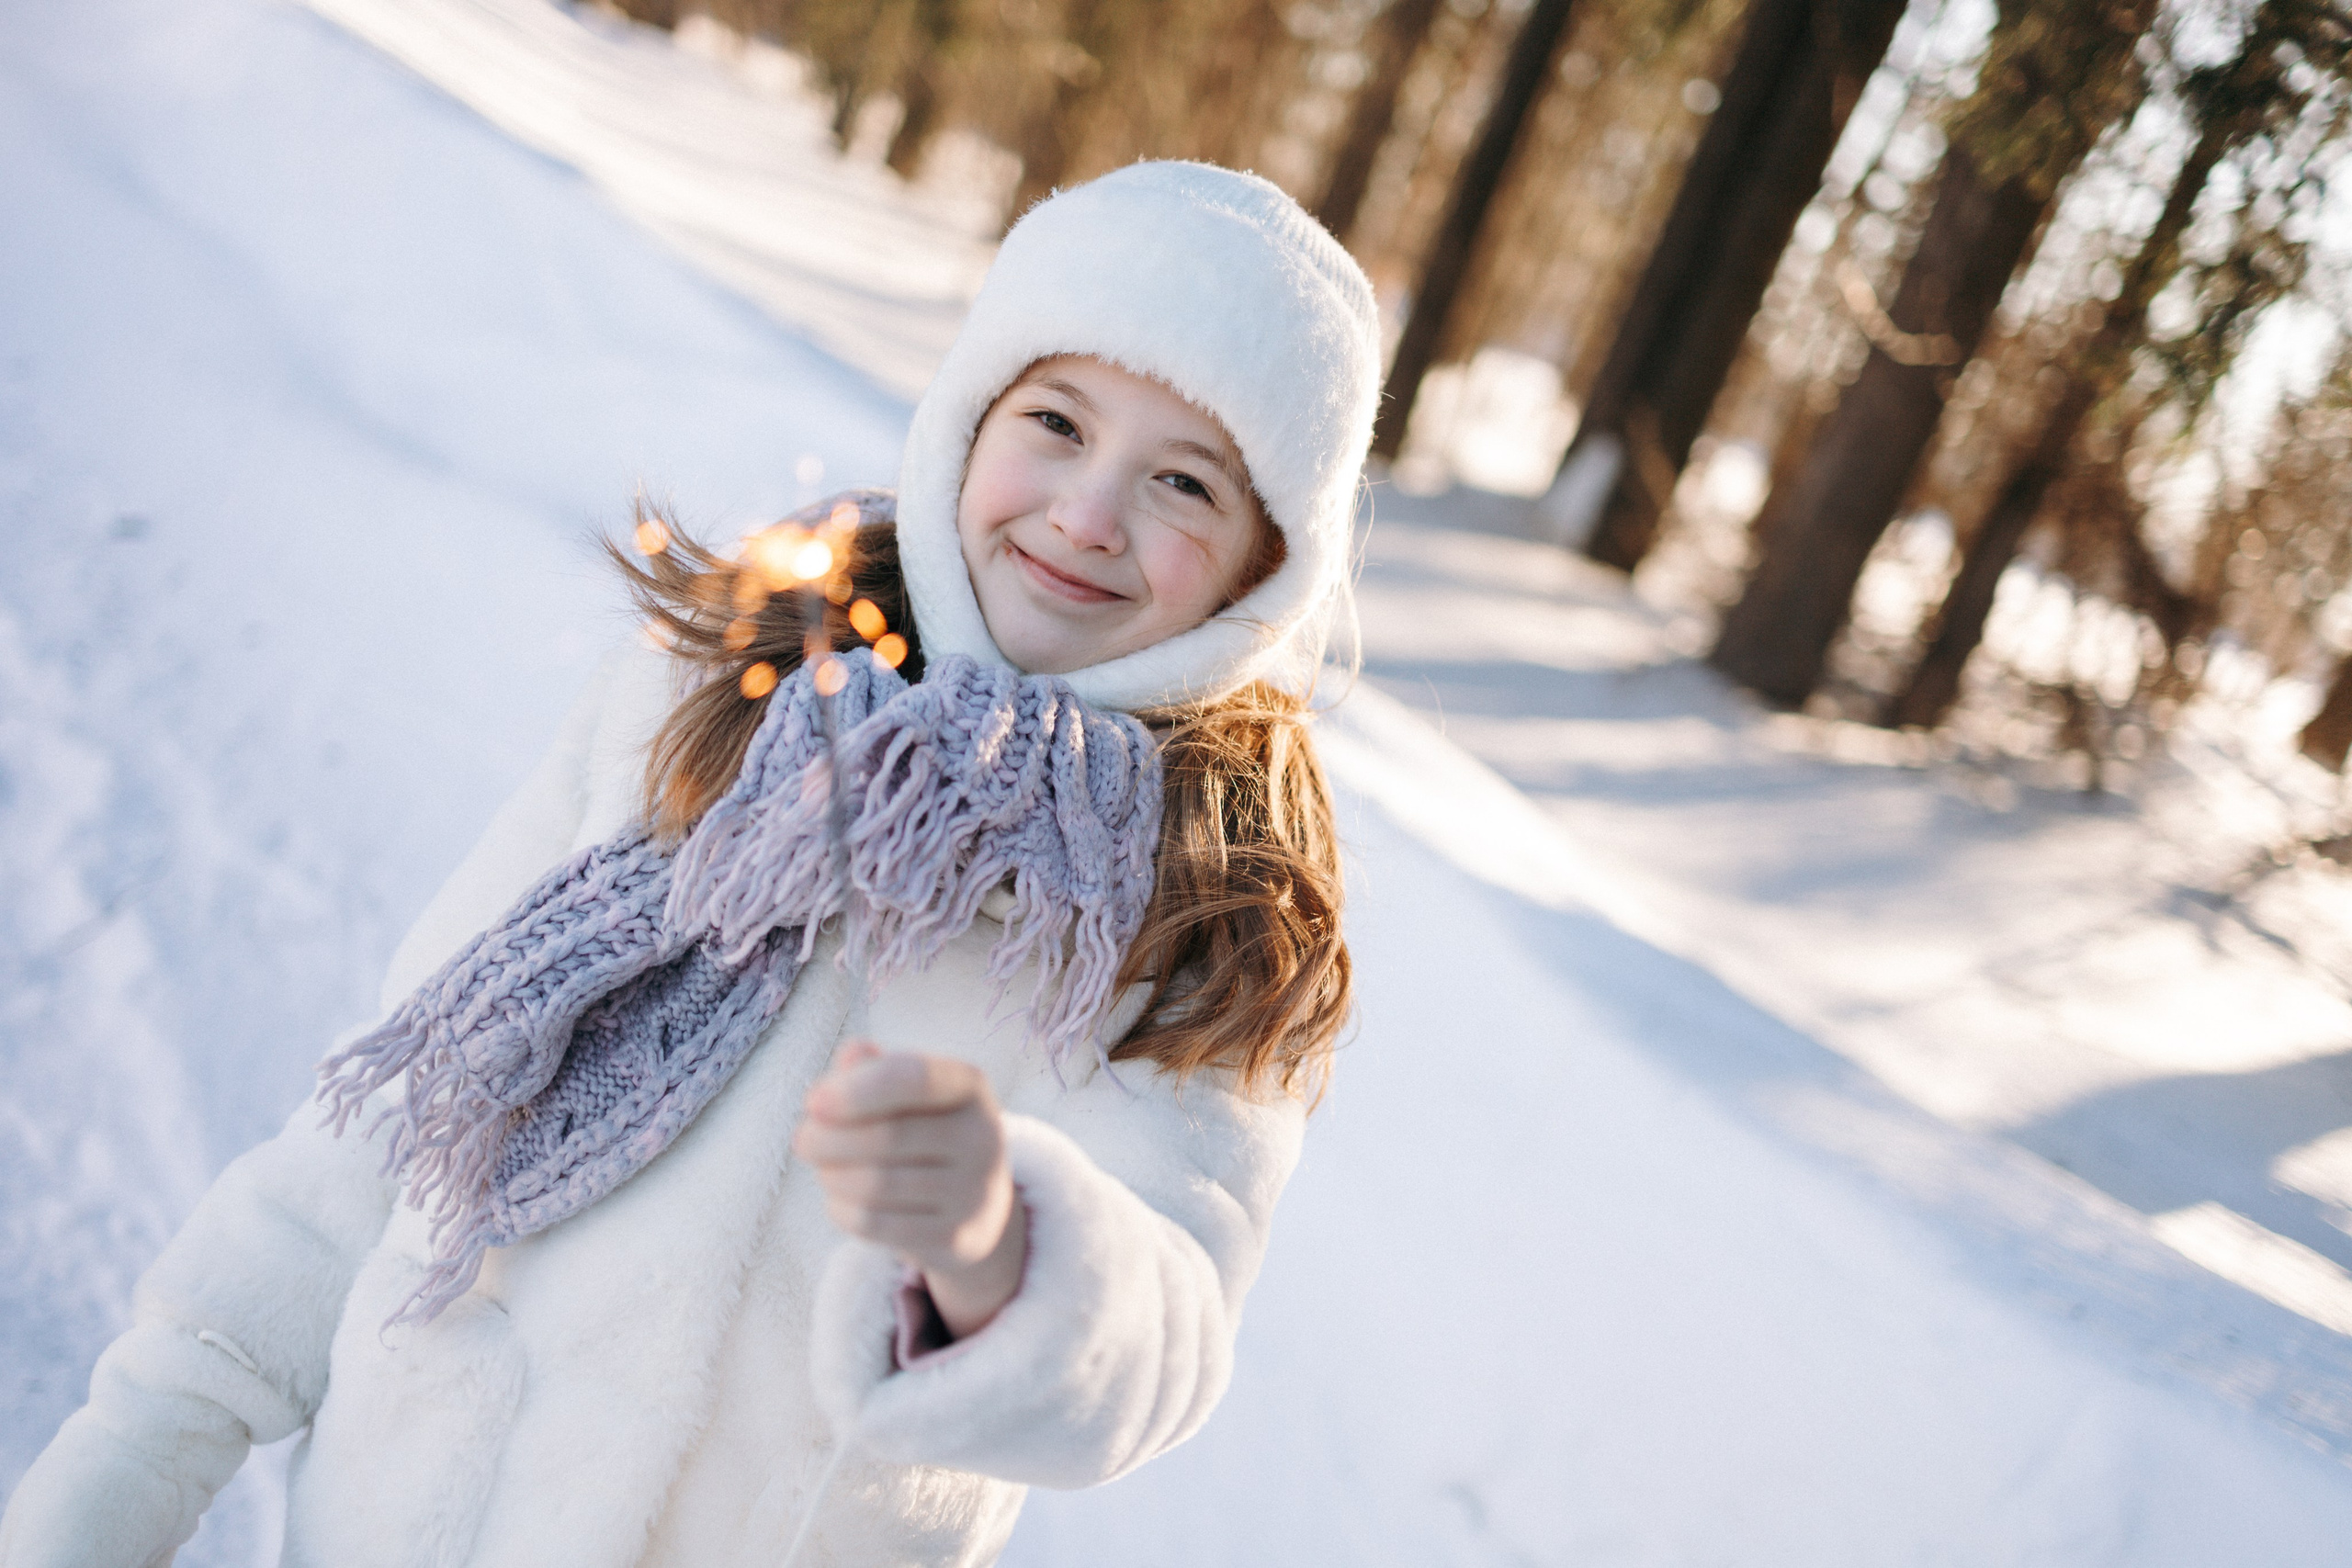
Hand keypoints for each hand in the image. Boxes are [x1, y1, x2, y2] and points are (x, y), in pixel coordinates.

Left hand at [794, 1042, 1027, 1339]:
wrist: (977, 1208)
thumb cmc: (924, 1134)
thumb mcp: (908, 1095)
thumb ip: (874, 1070)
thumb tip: (850, 1056)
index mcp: (971, 1087)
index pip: (915, 1078)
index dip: (857, 1088)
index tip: (812, 1101)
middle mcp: (983, 1138)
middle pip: (886, 1137)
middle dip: (827, 1138)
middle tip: (803, 1139)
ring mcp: (974, 1192)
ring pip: (875, 1185)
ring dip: (831, 1175)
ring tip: (824, 1168)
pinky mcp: (955, 1238)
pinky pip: (874, 1224)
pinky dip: (841, 1210)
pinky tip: (840, 1200)